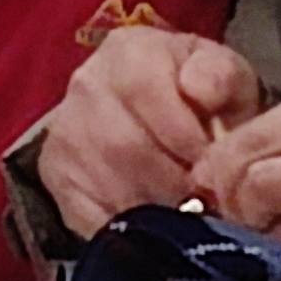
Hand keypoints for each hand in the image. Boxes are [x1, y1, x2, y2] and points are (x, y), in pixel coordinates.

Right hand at [32, 26, 261, 232]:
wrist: (150, 115)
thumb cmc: (197, 98)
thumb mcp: (225, 76)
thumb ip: (222, 76)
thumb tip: (202, 91)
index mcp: (129, 51)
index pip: (145, 91)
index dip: (184, 136)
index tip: (210, 164)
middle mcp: (86, 85)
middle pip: (125, 147)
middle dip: (174, 181)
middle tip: (203, 199)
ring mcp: (65, 132)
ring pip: (108, 185)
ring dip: (155, 208)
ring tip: (184, 211)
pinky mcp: (55, 174)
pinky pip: (89, 214)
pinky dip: (129, 228)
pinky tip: (153, 224)